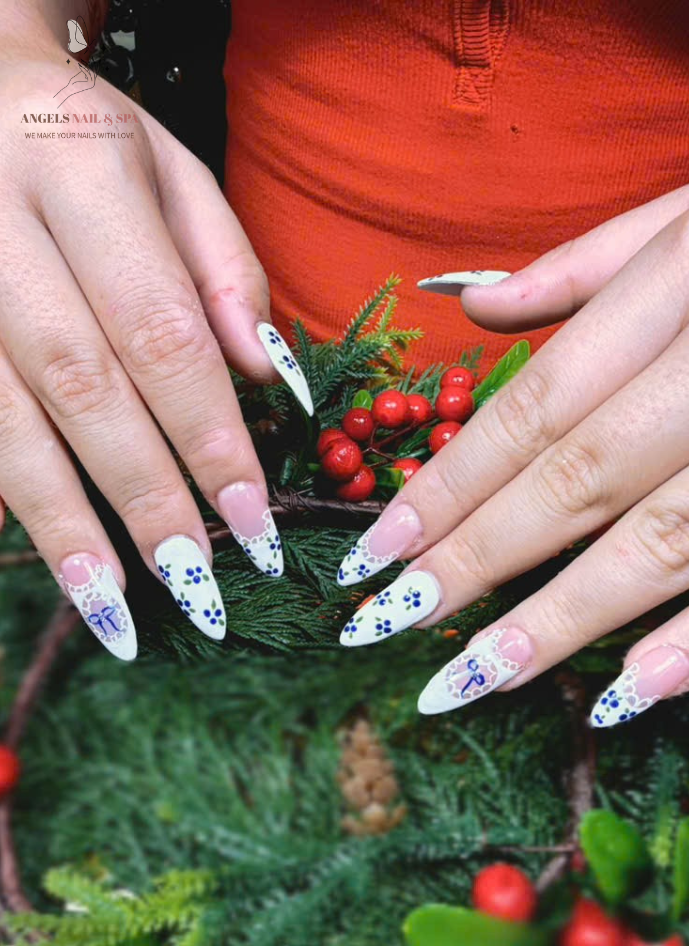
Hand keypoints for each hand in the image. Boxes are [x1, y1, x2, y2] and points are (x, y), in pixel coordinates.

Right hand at [0, 55, 312, 657]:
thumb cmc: (89, 138)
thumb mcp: (174, 170)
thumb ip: (227, 270)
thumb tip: (269, 380)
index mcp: (81, 171)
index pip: (162, 329)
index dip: (210, 437)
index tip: (254, 525)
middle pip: (82, 386)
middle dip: (144, 498)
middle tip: (200, 589)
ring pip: (3, 419)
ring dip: (62, 525)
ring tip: (113, 612)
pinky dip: (1, 492)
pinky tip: (35, 556)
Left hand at [337, 184, 688, 727]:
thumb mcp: (685, 212)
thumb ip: (581, 266)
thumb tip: (473, 307)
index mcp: (676, 290)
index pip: (535, 409)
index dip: (450, 485)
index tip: (375, 552)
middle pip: (578, 481)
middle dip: (478, 561)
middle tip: (391, 625)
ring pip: (663, 542)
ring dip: (566, 620)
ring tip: (476, 676)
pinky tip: (631, 693)